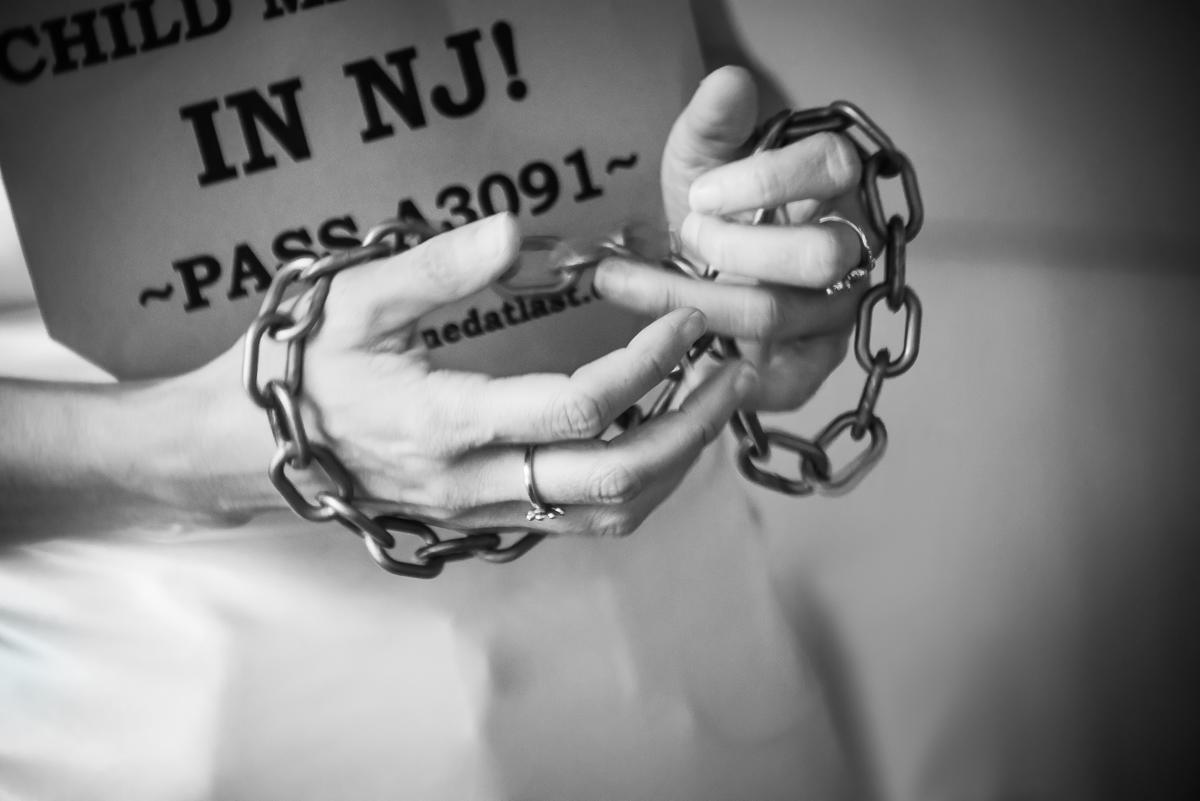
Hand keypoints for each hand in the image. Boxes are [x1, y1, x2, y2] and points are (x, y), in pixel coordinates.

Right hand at [189, 213, 756, 537]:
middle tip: (732, 373)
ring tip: (710, 406)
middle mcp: (473, 481)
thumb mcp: (355, 301)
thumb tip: (515, 231)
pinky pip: (581, 520)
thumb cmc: (302, 369)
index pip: (577, 407)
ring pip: (607, 514)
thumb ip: (437, 268)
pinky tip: (656, 437)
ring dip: (674, 464)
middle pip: (614, 479)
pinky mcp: (486, 521)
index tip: (685, 320)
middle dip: (690, 427)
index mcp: (444, 422)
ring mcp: (482, 511)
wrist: (252, 454)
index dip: (646, 365)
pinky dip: (636, 484)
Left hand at [595, 66, 872, 411]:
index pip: (831, 167)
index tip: (700, 194)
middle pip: (820, 256)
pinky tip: (691, 368)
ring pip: (782, 314)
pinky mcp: (814, 361)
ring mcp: (838, 308)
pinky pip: (793, 382)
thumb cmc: (705, 208)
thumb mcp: (697, 160)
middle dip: (736, 249)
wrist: (689, 266)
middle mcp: (849, 246)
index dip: (766, 180)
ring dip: (700, 303)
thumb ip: (712, 123)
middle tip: (684, 237)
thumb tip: (729, 83)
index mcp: (831, 184)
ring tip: (633, 284)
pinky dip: (739, 381)